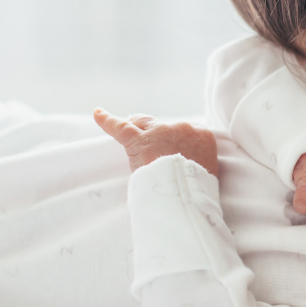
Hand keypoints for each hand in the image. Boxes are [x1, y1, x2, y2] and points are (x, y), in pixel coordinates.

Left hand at [94, 108, 218, 176]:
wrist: (187, 193)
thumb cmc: (198, 187)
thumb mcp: (207, 170)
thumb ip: (197, 160)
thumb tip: (186, 163)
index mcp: (202, 134)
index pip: (183, 131)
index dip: (172, 139)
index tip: (169, 147)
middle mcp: (182, 128)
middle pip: (163, 126)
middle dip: (154, 132)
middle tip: (147, 139)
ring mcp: (159, 132)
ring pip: (143, 123)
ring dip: (134, 124)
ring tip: (126, 122)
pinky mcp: (139, 141)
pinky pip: (120, 127)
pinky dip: (107, 120)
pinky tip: (98, 113)